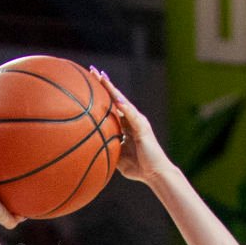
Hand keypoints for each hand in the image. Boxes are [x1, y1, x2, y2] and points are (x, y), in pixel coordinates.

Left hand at [93, 67, 172, 184]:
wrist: (156, 174)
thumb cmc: (139, 168)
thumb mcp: (118, 156)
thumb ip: (108, 148)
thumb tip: (93, 148)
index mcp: (127, 125)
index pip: (112, 105)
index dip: (102, 93)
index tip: (90, 81)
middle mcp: (133, 119)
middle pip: (117, 97)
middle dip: (105, 84)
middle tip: (93, 70)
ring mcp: (138, 122)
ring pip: (123, 102)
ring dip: (112, 89)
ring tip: (102, 77)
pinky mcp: (143, 128)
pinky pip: (132, 116)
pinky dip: (124, 107)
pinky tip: (116, 98)